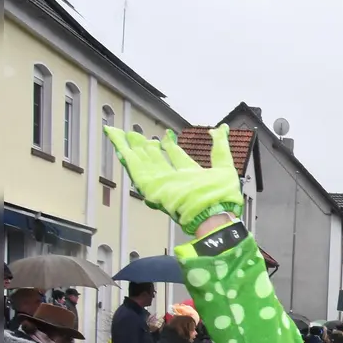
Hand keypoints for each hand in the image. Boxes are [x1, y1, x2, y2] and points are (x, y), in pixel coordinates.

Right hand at [103, 124, 243, 233]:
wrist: (213, 213)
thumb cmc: (221, 196)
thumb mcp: (224, 165)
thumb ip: (220, 146)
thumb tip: (221, 129)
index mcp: (191, 174)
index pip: (177, 156)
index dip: (170, 145)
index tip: (166, 135)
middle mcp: (174, 178)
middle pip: (156, 158)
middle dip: (147, 146)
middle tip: (137, 134)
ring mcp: (161, 182)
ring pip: (143, 161)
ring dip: (132, 147)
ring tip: (122, 134)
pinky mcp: (151, 186)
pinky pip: (135, 168)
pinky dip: (126, 155)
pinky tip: (118, 144)